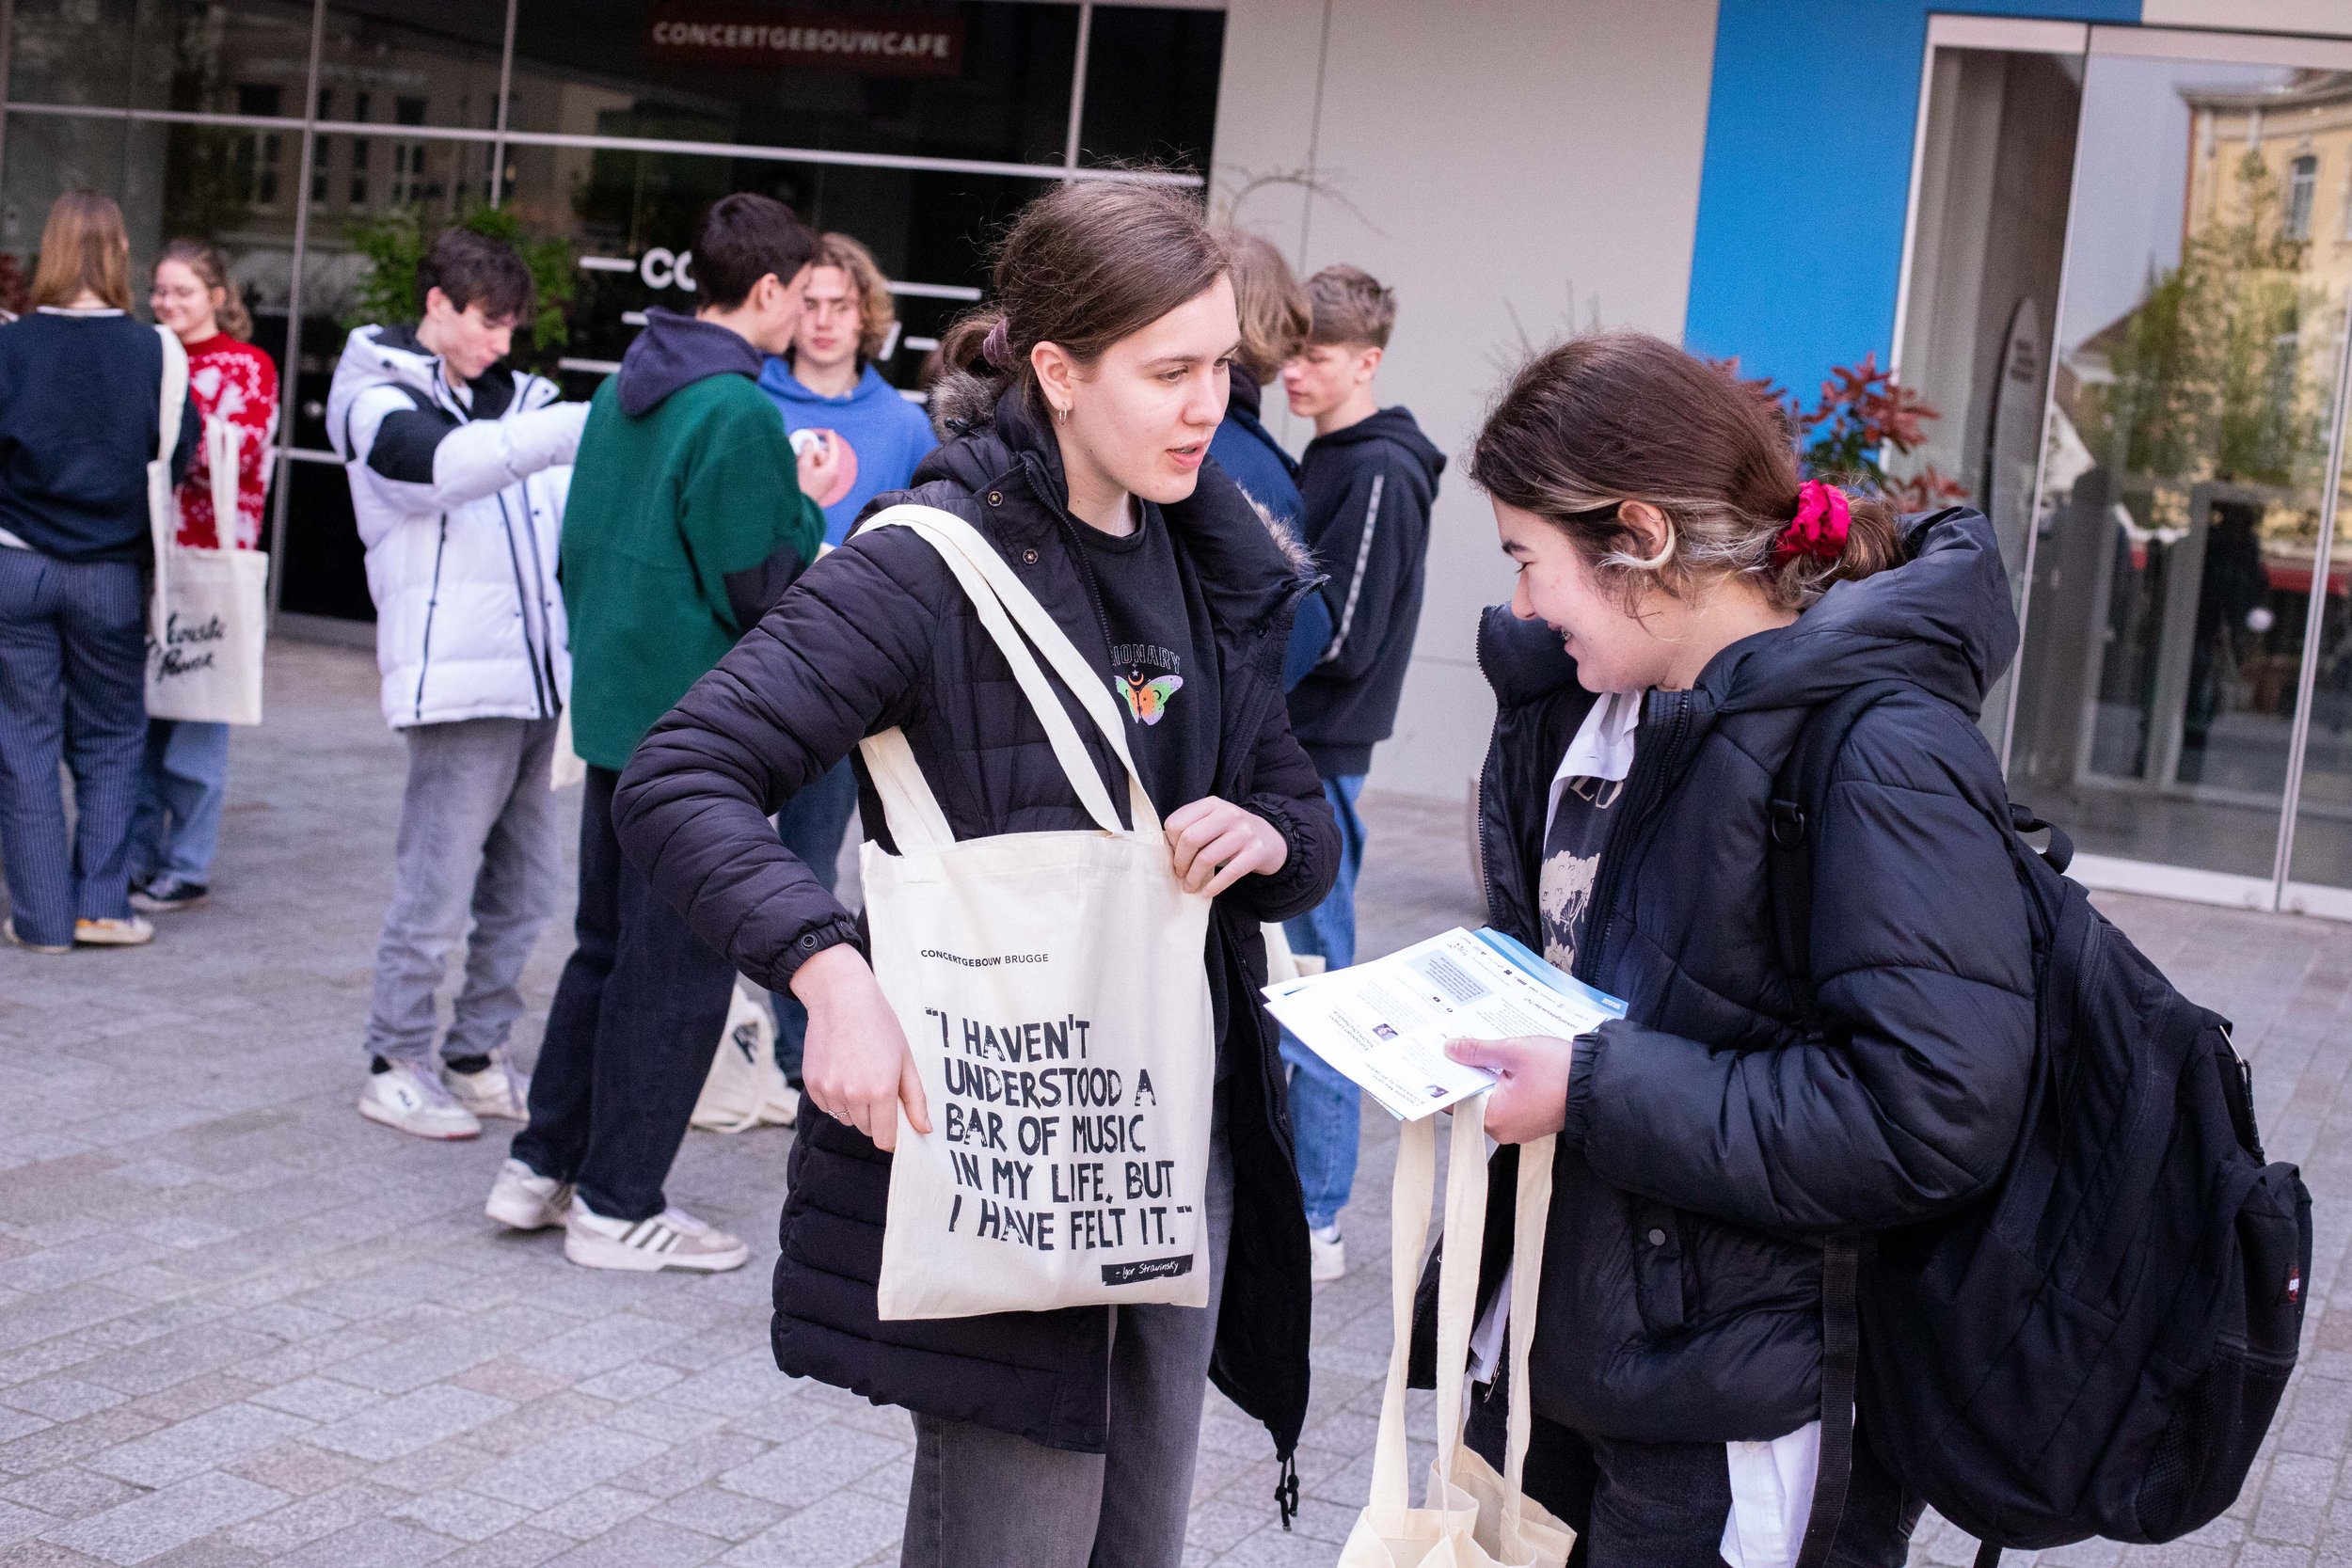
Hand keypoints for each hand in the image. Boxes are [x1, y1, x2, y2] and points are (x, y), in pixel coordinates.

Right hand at [789, 942, 929, 1149]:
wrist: (841, 998)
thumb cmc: (880, 1026)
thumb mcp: (906, 1060)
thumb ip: (916, 1099)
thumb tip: (925, 1131)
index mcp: (881, 1090)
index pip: (884, 1138)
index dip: (891, 1137)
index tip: (894, 1128)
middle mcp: (853, 1095)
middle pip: (866, 1130)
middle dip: (875, 1117)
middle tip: (878, 1086)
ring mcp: (829, 1090)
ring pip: (846, 1119)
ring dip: (855, 1108)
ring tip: (859, 1075)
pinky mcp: (812, 1084)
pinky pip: (828, 1107)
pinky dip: (836, 1098)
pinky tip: (842, 1071)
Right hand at [796, 429, 842, 500]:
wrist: (800, 508)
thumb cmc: (803, 488)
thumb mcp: (804, 466)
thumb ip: (807, 451)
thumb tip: (809, 442)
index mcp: (831, 470)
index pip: (834, 450)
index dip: (831, 440)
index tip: (829, 431)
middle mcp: (832, 475)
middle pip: (824, 456)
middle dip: (813, 451)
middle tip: (800, 449)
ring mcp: (827, 481)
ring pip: (819, 463)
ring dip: (809, 459)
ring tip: (798, 460)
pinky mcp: (821, 485)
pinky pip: (817, 470)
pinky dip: (809, 466)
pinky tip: (800, 467)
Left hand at [1164, 796, 1288, 896]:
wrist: (1272, 839)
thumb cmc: (1232, 833)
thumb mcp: (1213, 821)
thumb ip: (1192, 828)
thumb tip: (1166, 851)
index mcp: (1212, 804)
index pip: (1177, 822)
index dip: (1171, 843)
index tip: (1174, 855)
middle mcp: (1229, 814)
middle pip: (1190, 839)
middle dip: (1180, 861)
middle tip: (1179, 873)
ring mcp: (1244, 832)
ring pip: (1207, 858)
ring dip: (1193, 877)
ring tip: (1190, 886)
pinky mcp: (1257, 851)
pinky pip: (1229, 873)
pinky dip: (1214, 886)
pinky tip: (1207, 892)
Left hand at [1445, 1035, 1575, 1143]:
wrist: (1599, 1083)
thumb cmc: (1560, 1070)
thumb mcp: (1515, 1051)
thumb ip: (1478, 1051)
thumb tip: (1450, 1049)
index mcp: (1494, 1116)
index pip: (1458, 1097)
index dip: (1451, 1074)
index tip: (1443, 1056)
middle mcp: (1503, 1129)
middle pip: (1474, 1097)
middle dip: (1472, 1072)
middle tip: (1466, 1046)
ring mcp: (1518, 1128)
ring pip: (1492, 1099)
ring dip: (1491, 1077)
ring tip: (1491, 1053)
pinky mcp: (1531, 1122)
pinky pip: (1509, 1103)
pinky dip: (1507, 1085)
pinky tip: (1510, 1066)